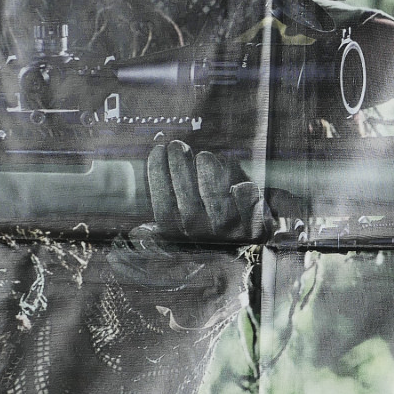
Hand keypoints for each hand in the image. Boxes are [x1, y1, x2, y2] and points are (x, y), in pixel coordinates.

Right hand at [142, 139, 273, 240]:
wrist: (248, 247)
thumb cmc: (207, 232)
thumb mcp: (180, 236)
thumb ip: (160, 231)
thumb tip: (138, 234)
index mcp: (181, 239)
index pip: (164, 208)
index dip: (158, 177)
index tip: (157, 150)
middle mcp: (204, 240)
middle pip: (188, 205)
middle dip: (180, 171)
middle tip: (176, 146)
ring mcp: (230, 235)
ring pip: (217, 204)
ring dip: (208, 176)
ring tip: (203, 156)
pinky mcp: (255, 228)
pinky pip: (247, 205)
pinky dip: (243, 191)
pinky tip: (236, 176)